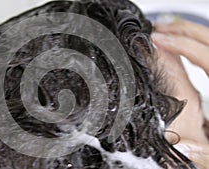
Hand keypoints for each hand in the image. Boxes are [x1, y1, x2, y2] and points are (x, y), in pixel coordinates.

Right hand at [152, 20, 208, 167]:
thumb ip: (204, 152)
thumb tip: (182, 146)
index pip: (205, 55)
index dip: (180, 44)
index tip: (158, 41)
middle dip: (182, 30)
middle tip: (158, 30)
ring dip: (187, 34)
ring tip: (165, 34)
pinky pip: (206, 53)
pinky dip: (191, 44)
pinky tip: (178, 48)